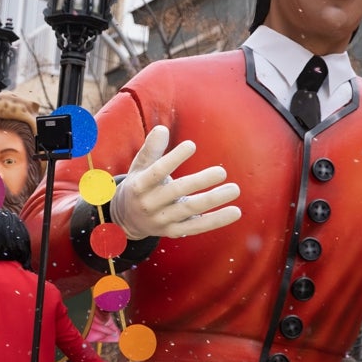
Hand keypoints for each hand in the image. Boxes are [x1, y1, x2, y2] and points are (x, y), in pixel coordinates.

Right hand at [109, 126, 240, 239]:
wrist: (126, 220)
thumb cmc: (138, 186)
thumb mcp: (139, 167)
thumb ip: (151, 149)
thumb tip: (162, 130)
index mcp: (139, 185)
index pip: (157, 172)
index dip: (173, 159)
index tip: (191, 145)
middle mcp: (149, 204)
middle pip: (176, 191)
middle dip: (199, 182)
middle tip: (222, 172)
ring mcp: (162, 219)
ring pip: (189, 209)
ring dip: (213, 200)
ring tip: (234, 189)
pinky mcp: (173, 231)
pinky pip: (196, 226)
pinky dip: (216, 220)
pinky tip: (234, 212)